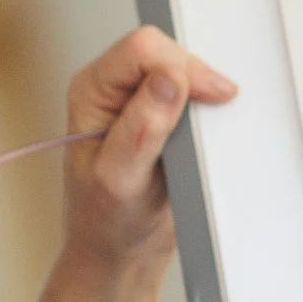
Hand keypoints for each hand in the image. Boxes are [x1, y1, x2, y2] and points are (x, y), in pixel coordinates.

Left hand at [61, 26, 235, 275]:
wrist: (119, 251)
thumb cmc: (106, 221)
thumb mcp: (121, 180)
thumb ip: (141, 129)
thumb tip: (167, 80)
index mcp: (91, 91)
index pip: (141, 50)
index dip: (179, 67)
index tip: (209, 96)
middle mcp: (112, 88)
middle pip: (166, 51)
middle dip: (194, 78)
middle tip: (211, 117)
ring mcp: (137, 99)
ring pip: (183, 68)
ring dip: (203, 93)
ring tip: (204, 133)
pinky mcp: (161, 114)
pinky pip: (192, 92)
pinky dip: (207, 108)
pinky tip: (207, 133)